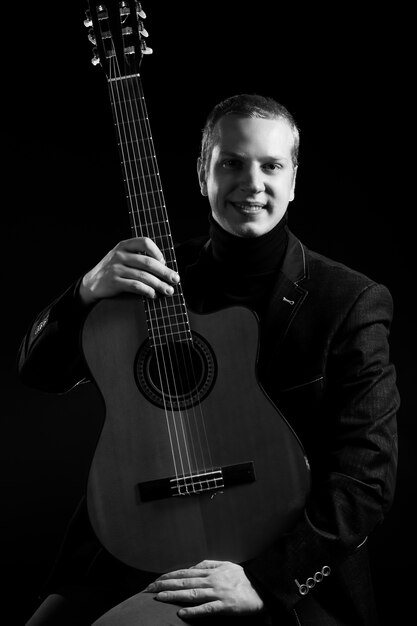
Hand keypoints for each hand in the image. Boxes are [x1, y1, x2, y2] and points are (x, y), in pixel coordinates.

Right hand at [79, 237, 179, 304]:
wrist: (92, 283)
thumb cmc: (113, 270)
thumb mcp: (123, 257)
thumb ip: (139, 257)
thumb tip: (165, 267)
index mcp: (124, 245)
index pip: (145, 242)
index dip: (158, 252)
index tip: (165, 262)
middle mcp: (120, 255)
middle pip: (148, 262)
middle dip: (165, 272)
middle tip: (175, 279)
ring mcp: (116, 268)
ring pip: (143, 276)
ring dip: (159, 284)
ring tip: (168, 290)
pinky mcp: (114, 282)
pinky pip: (135, 286)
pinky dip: (147, 291)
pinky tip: (153, 294)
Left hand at [144, 559, 264, 618]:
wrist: (263, 587)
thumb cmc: (244, 578)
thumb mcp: (226, 565)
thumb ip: (209, 564)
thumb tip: (194, 565)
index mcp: (211, 571)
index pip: (185, 573)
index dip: (169, 576)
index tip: (155, 580)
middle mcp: (212, 580)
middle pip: (184, 582)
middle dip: (165, 585)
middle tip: (148, 589)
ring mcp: (218, 592)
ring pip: (192, 594)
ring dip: (174, 596)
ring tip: (159, 598)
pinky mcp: (226, 606)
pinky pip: (207, 609)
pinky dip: (194, 612)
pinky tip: (181, 613)